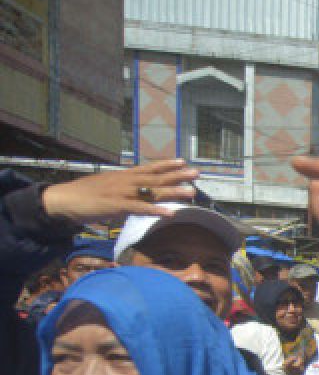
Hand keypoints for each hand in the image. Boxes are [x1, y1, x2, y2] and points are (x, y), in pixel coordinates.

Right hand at [40, 159, 198, 222]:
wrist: (65, 199)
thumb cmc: (86, 195)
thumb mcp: (108, 186)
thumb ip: (125, 189)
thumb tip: (137, 192)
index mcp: (124, 176)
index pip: (150, 168)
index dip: (167, 165)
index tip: (183, 161)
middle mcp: (126, 181)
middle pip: (157, 178)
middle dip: (178, 175)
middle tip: (197, 173)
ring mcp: (123, 193)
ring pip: (153, 191)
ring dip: (173, 192)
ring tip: (192, 192)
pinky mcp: (117, 206)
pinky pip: (140, 208)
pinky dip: (156, 210)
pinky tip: (170, 213)